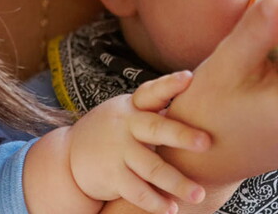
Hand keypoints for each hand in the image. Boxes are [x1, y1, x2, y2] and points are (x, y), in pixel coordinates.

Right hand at [68, 71, 210, 213]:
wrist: (70, 154)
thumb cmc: (117, 129)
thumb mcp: (131, 112)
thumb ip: (159, 109)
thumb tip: (203, 100)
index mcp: (135, 106)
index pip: (153, 92)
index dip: (170, 84)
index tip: (189, 77)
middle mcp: (127, 126)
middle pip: (157, 129)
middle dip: (181, 135)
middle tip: (206, 142)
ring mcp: (118, 152)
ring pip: (152, 168)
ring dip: (177, 183)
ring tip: (198, 194)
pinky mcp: (112, 176)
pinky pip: (137, 192)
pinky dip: (155, 202)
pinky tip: (172, 209)